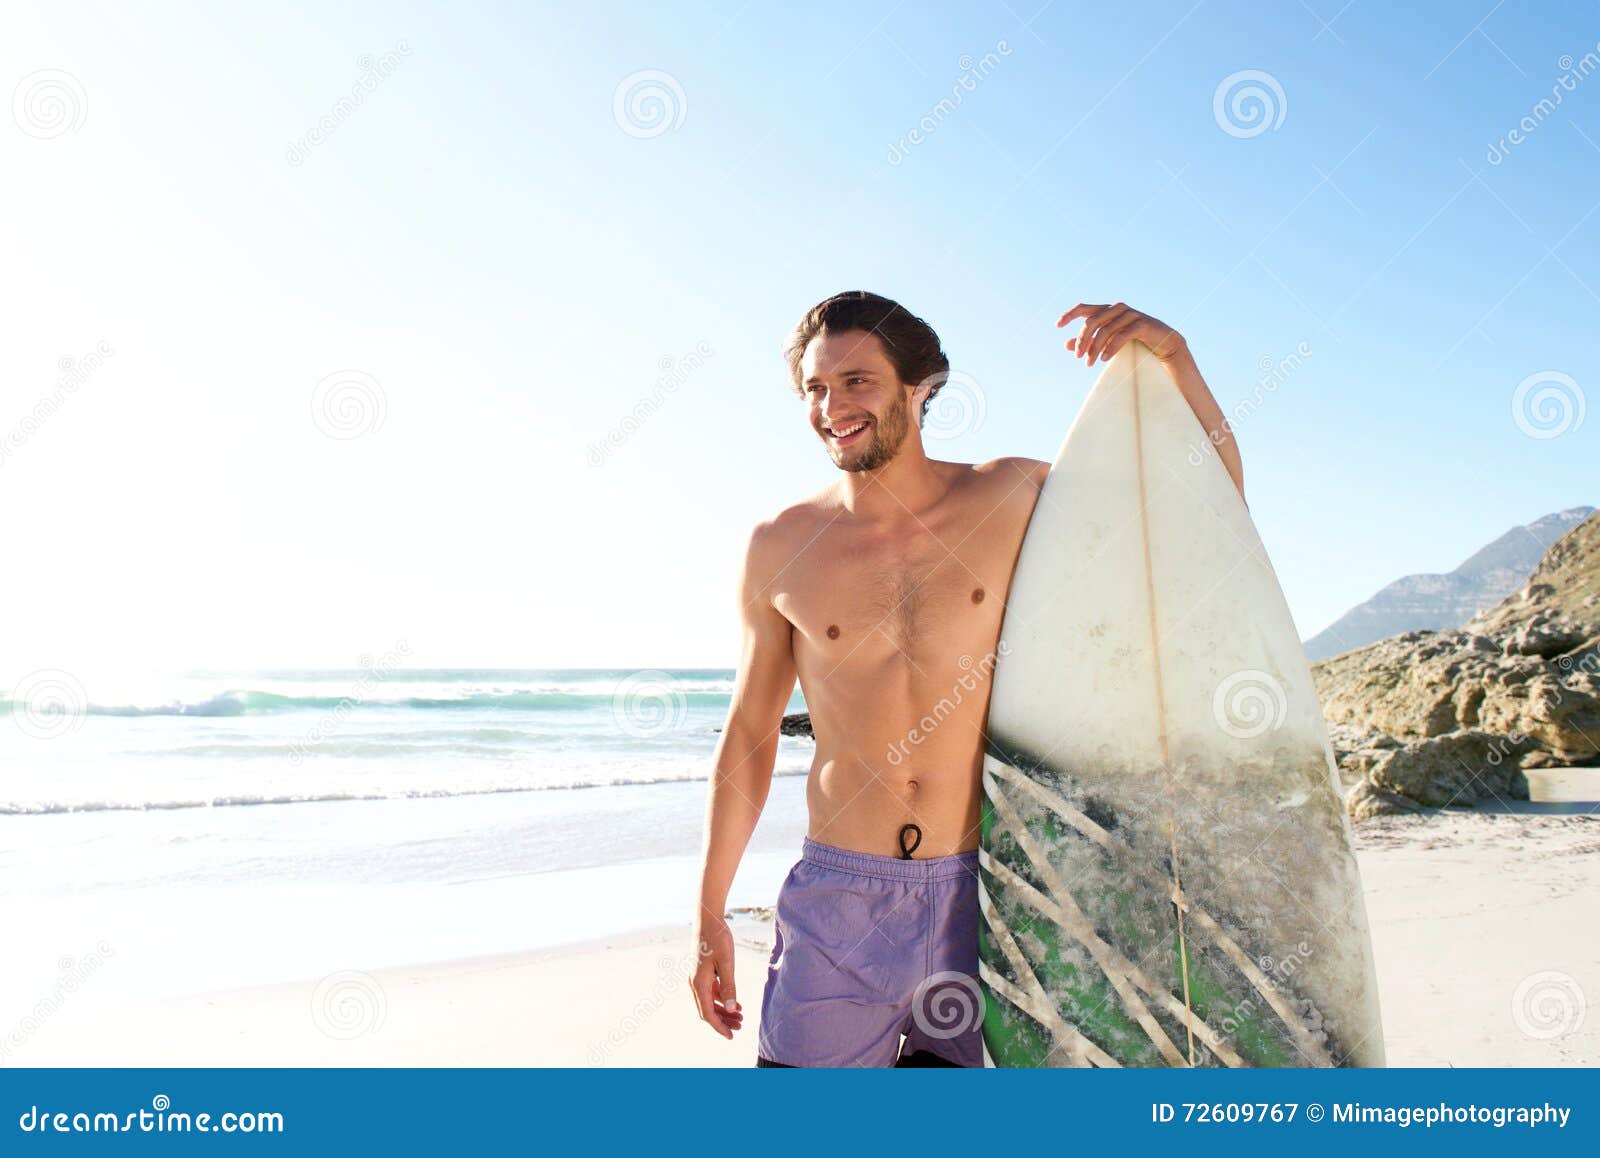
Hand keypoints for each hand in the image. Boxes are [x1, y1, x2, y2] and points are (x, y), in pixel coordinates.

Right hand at [689, 911, 742, 1038]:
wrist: (708, 918)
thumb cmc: (718, 938)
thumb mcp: (727, 963)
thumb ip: (729, 987)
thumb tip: (732, 1009)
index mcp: (698, 983)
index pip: (707, 1013)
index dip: (719, 1027)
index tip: (732, 1036)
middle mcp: (694, 982)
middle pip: (707, 1009)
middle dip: (723, 1020)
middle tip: (741, 1026)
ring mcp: (697, 976)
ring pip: (709, 1001)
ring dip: (723, 1010)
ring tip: (740, 1016)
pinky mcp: (702, 970)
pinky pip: (710, 991)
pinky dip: (722, 999)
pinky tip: (735, 1002)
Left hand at [1057, 302, 1187, 366]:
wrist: (1164, 343)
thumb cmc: (1134, 341)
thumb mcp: (1107, 342)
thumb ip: (1089, 342)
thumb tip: (1065, 345)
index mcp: (1107, 310)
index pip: (1084, 307)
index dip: (1069, 314)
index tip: (1057, 326)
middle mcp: (1117, 308)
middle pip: (1092, 321)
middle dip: (1082, 340)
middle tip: (1077, 356)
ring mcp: (1131, 314)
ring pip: (1105, 330)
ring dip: (1095, 349)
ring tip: (1089, 363)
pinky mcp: (1142, 324)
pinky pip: (1122, 335)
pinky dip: (1111, 347)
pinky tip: (1104, 359)